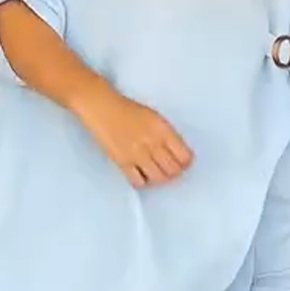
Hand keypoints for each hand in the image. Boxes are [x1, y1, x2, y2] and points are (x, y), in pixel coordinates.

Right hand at [75, 85, 193, 188]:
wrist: (103, 109)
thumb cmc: (128, 111)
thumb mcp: (155, 118)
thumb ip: (168, 136)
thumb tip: (178, 154)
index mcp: (163, 130)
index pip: (184, 156)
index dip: (186, 163)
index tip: (183, 164)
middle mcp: (153, 143)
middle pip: (173, 170)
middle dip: (174, 173)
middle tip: (170, 171)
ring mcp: (138, 154)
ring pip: (159, 178)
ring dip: (160, 179)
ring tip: (156, 174)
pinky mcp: (123, 162)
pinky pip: (139, 181)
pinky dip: (143, 182)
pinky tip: (141, 175)